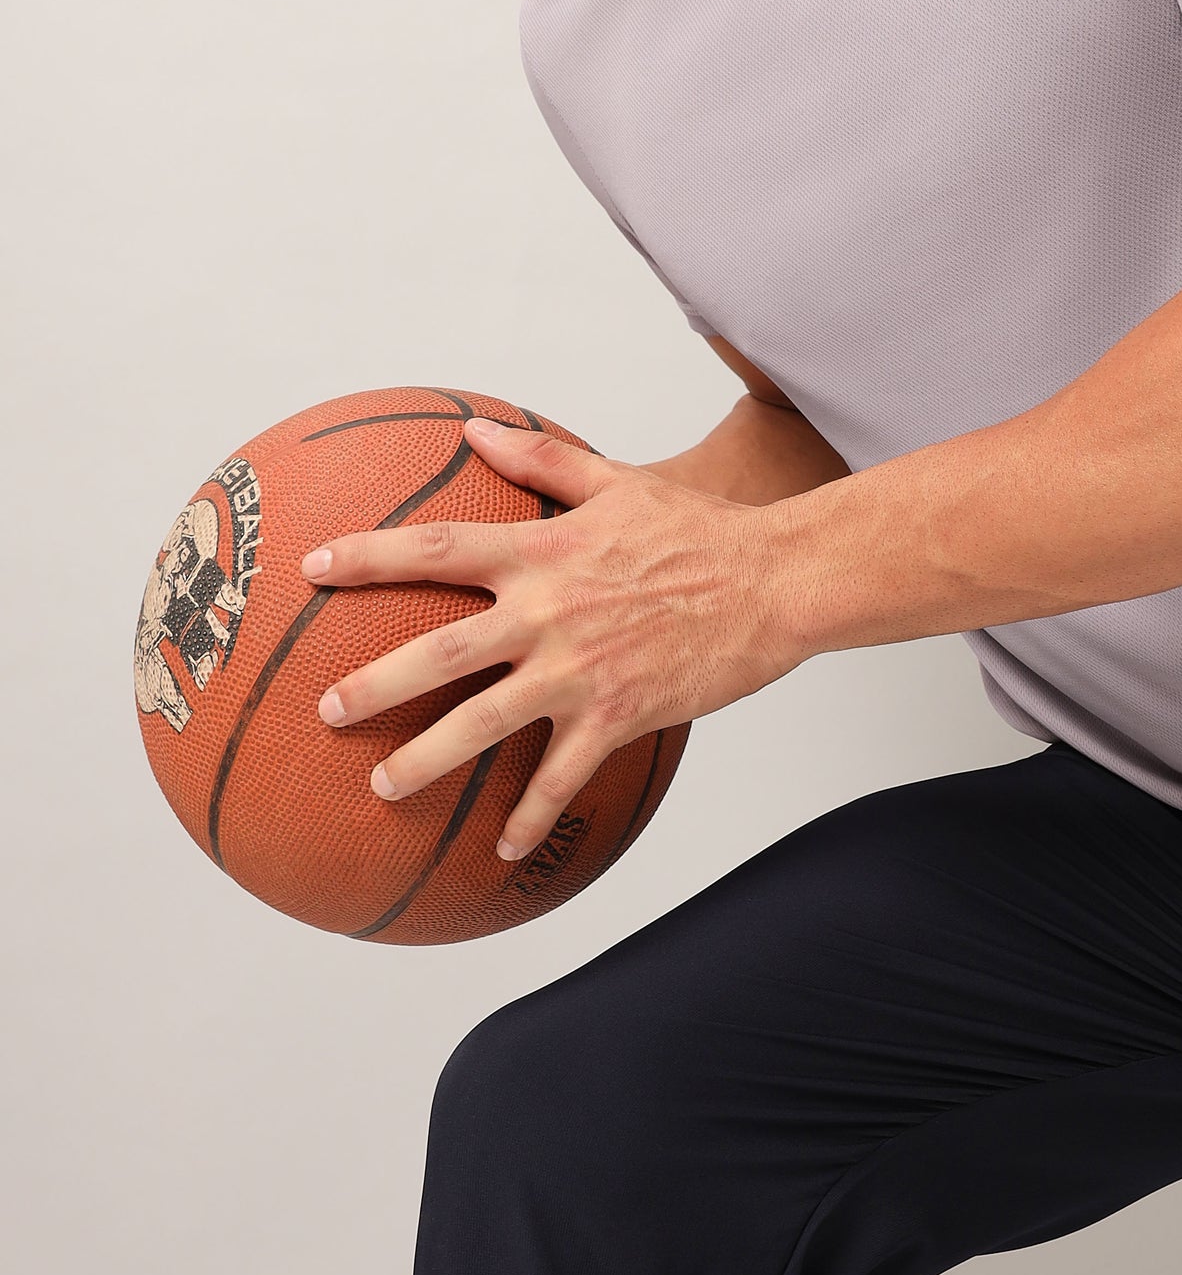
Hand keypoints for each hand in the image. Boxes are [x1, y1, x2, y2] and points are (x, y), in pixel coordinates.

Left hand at [303, 417, 803, 859]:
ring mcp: (581, 671)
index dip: (369, 557)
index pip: (438, 549)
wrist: (774, 582)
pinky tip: (503, 845)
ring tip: (382, 784)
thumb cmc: (700, 529)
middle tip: (325, 708)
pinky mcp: (618, 716)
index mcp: (545, 552)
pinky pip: (562, 777)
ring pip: (482, 725)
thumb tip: (472, 428)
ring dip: (424, 759)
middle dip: (372, 684)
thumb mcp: (620, 480)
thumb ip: (542, 456)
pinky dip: (531, 815)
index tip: (314, 568)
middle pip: (438, 653)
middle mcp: (549, 614)